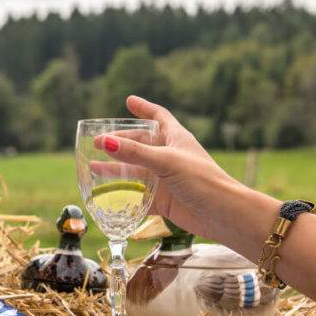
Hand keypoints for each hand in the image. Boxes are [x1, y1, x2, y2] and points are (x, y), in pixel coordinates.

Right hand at [93, 95, 246, 239]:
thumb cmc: (201, 180)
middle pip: (140, 144)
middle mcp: (169, 156)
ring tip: (93, 166)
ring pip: (135, 170)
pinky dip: (123, 195)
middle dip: (119, 142)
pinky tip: (106, 194)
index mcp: (175, 138)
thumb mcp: (166, 161)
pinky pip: (138, 195)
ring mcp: (165, 178)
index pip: (158, 116)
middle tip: (97, 141)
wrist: (222, 214)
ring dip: (115, 168)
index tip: (129, 101)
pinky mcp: (163, 200)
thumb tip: (104, 142)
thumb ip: (134, 153)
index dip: (143, 108)